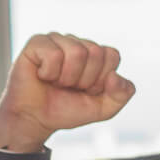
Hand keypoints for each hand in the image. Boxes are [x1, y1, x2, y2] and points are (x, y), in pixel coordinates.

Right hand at [0, 33, 136, 151]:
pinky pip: (53, 54)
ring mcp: (57, 40)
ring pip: (77, 52)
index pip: (112, 55)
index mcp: (96, 55)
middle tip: (71, 87)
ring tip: (57, 82)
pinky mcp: (36, 43)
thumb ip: (122, 93)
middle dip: (86, 79)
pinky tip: (43, 76)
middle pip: (96, 52)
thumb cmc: (68, 109)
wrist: (37, 119)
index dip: (102, 79)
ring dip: (68, 77)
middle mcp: (77, 43)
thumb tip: (115, 75)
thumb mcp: (105, 108)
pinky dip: (49, 72)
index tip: (88, 89)